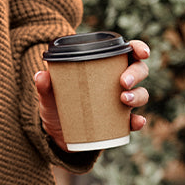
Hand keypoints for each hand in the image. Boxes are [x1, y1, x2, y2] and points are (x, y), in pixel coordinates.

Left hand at [34, 38, 150, 149]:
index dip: (139, 49)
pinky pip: (135, 121)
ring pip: (141, 94)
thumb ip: (45, 86)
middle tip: (122, 82)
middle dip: (135, 73)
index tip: (142, 52)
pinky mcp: (120, 123)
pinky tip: (137, 122)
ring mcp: (121, 103)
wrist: (57, 136)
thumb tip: (42, 76)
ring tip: (123, 99)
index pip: (127, 52)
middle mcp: (117, 82)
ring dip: (137, 95)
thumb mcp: (48, 96)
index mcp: (104, 67)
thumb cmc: (56, 106)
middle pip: (139, 70)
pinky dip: (138, 121)